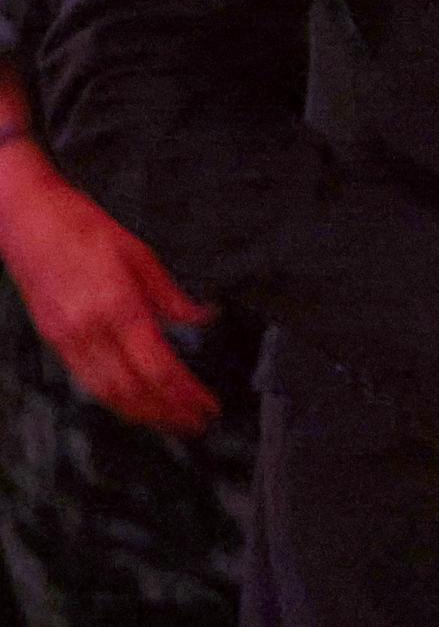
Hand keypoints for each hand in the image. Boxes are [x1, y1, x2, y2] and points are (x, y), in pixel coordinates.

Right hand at [0, 144, 219, 433]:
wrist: (26, 220)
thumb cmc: (84, 228)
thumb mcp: (139, 252)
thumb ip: (171, 294)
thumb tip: (203, 317)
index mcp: (116, 306)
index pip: (156, 366)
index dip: (183, 393)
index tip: (207, 406)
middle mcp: (88, 330)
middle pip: (131, 389)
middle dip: (165, 413)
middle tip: (196, 424)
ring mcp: (65, 339)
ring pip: (105, 393)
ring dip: (140, 414)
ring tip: (170, 422)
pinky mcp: (53, 340)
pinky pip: (87, 380)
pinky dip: (114, 398)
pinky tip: (134, 402)